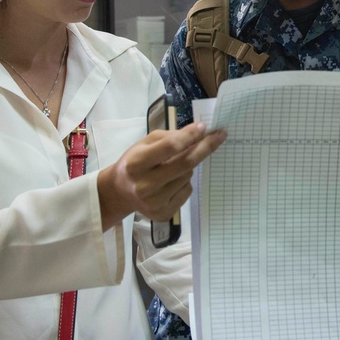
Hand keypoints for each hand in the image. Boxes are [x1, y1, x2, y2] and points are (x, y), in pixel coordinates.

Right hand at [97, 121, 225, 229]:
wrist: (120, 192)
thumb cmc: (135, 162)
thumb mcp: (145, 144)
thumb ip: (170, 138)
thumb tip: (199, 134)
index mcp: (136, 163)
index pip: (170, 147)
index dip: (189, 136)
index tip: (204, 127)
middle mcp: (144, 185)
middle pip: (185, 164)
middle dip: (205, 147)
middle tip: (219, 135)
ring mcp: (155, 202)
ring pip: (188, 176)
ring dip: (188, 166)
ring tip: (172, 166)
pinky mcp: (163, 213)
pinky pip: (187, 190)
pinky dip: (184, 181)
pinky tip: (171, 181)